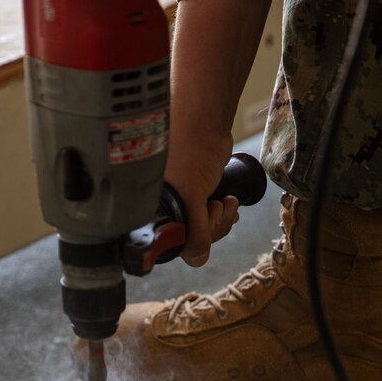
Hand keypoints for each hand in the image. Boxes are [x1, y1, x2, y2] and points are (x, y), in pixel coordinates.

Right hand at [165, 130, 239, 267]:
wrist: (205, 121)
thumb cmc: (190, 151)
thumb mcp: (191, 196)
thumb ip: (194, 231)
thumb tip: (198, 259)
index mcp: (150, 210)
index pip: (171, 243)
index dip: (193, 240)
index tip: (204, 223)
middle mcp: (161, 208)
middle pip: (190, 239)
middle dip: (213, 227)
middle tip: (216, 206)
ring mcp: (179, 201)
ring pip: (204, 229)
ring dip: (221, 220)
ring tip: (227, 201)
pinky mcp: (195, 194)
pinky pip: (210, 216)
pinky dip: (224, 213)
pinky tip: (231, 202)